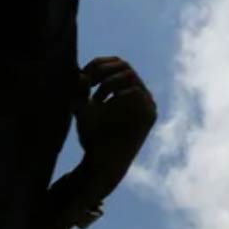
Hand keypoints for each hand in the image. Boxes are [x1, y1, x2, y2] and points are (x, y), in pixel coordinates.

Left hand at [74, 57, 157, 193]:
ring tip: (95, 98)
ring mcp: (147, 105)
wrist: (102, 165)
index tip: (82, 75)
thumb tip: (79, 72)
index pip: (116, 64)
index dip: (98, 64)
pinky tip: (103, 103)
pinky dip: (116, 92)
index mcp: (126, 91)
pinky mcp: (149, 115)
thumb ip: (81, 90)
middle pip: (124, 65)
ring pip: (129, 74)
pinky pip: (136, 91)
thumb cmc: (92, 139)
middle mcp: (139, 95)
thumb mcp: (83, 109)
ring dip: (108, 82)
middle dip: (102, 69)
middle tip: (87, 82)